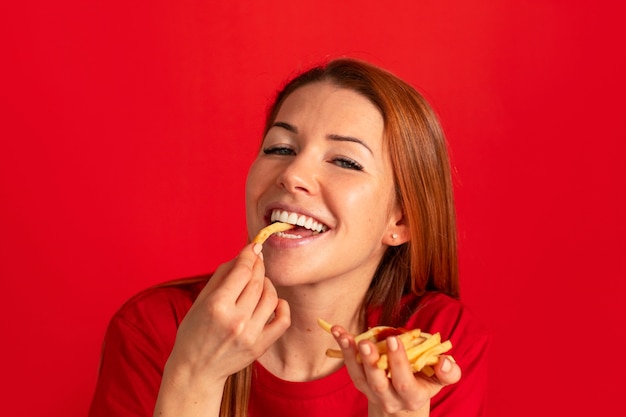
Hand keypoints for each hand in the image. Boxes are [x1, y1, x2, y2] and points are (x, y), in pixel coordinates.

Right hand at [156, 243, 290, 414]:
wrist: (196, 370)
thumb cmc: (194, 332)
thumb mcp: (201, 300)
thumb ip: (222, 275)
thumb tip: (244, 255)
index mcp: (216, 306)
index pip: (243, 271)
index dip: (250, 255)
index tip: (254, 247)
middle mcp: (235, 320)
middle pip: (258, 281)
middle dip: (259, 266)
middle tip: (257, 261)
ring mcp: (250, 335)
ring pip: (271, 297)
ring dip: (268, 284)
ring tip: (260, 283)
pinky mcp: (260, 347)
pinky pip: (283, 320)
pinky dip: (281, 306)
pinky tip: (273, 301)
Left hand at [332, 326, 460, 415]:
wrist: (402, 404)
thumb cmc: (424, 384)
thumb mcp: (439, 381)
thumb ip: (448, 372)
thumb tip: (445, 360)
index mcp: (412, 396)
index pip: (404, 382)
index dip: (399, 362)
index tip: (393, 339)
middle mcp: (389, 398)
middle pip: (377, 383)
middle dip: (371, 362)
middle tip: (366, 342)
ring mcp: (371, 392)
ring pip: (358, 376)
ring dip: (349, 354)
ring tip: (343, 335)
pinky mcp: (360, 382)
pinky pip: (349, 366)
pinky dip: (342, 348)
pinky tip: (338, 331)